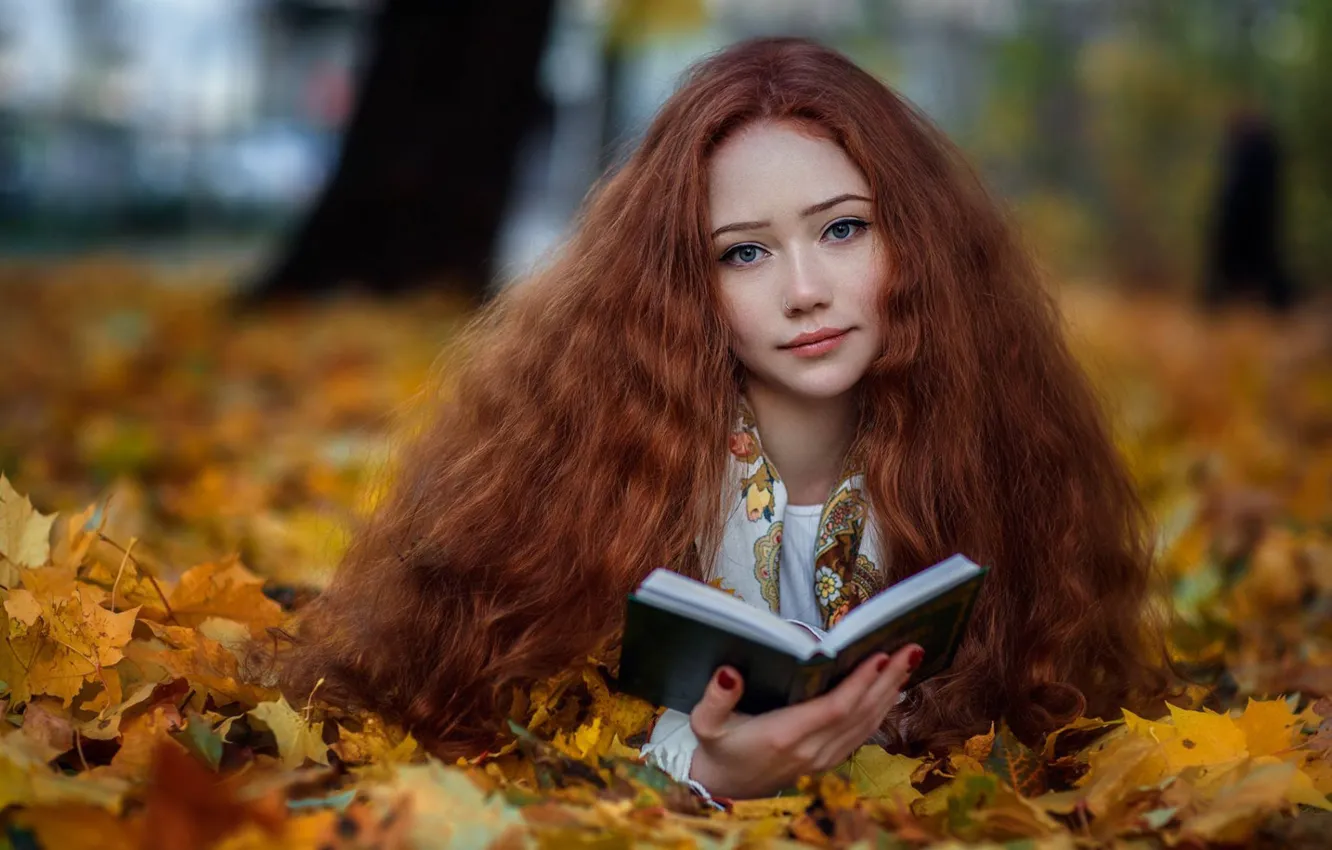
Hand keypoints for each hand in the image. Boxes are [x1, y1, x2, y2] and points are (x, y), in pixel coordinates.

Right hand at [686, 643, 923, 798]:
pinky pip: (861, 735)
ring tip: (908, 662)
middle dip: (888, 680)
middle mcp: (810, 750)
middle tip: (910, 649)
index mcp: (784, 736)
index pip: (834, 708)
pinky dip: (880, 711)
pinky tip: (892, 692)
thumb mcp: (705, 723)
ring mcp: (822, 759)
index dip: (861, 683)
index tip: (881, 655)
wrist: (723, 789)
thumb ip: (715, 698)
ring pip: (866, 724)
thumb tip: (729, 672)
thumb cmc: (717, 749)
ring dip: (889, 693)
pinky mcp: (827, 762)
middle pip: (860, 713)